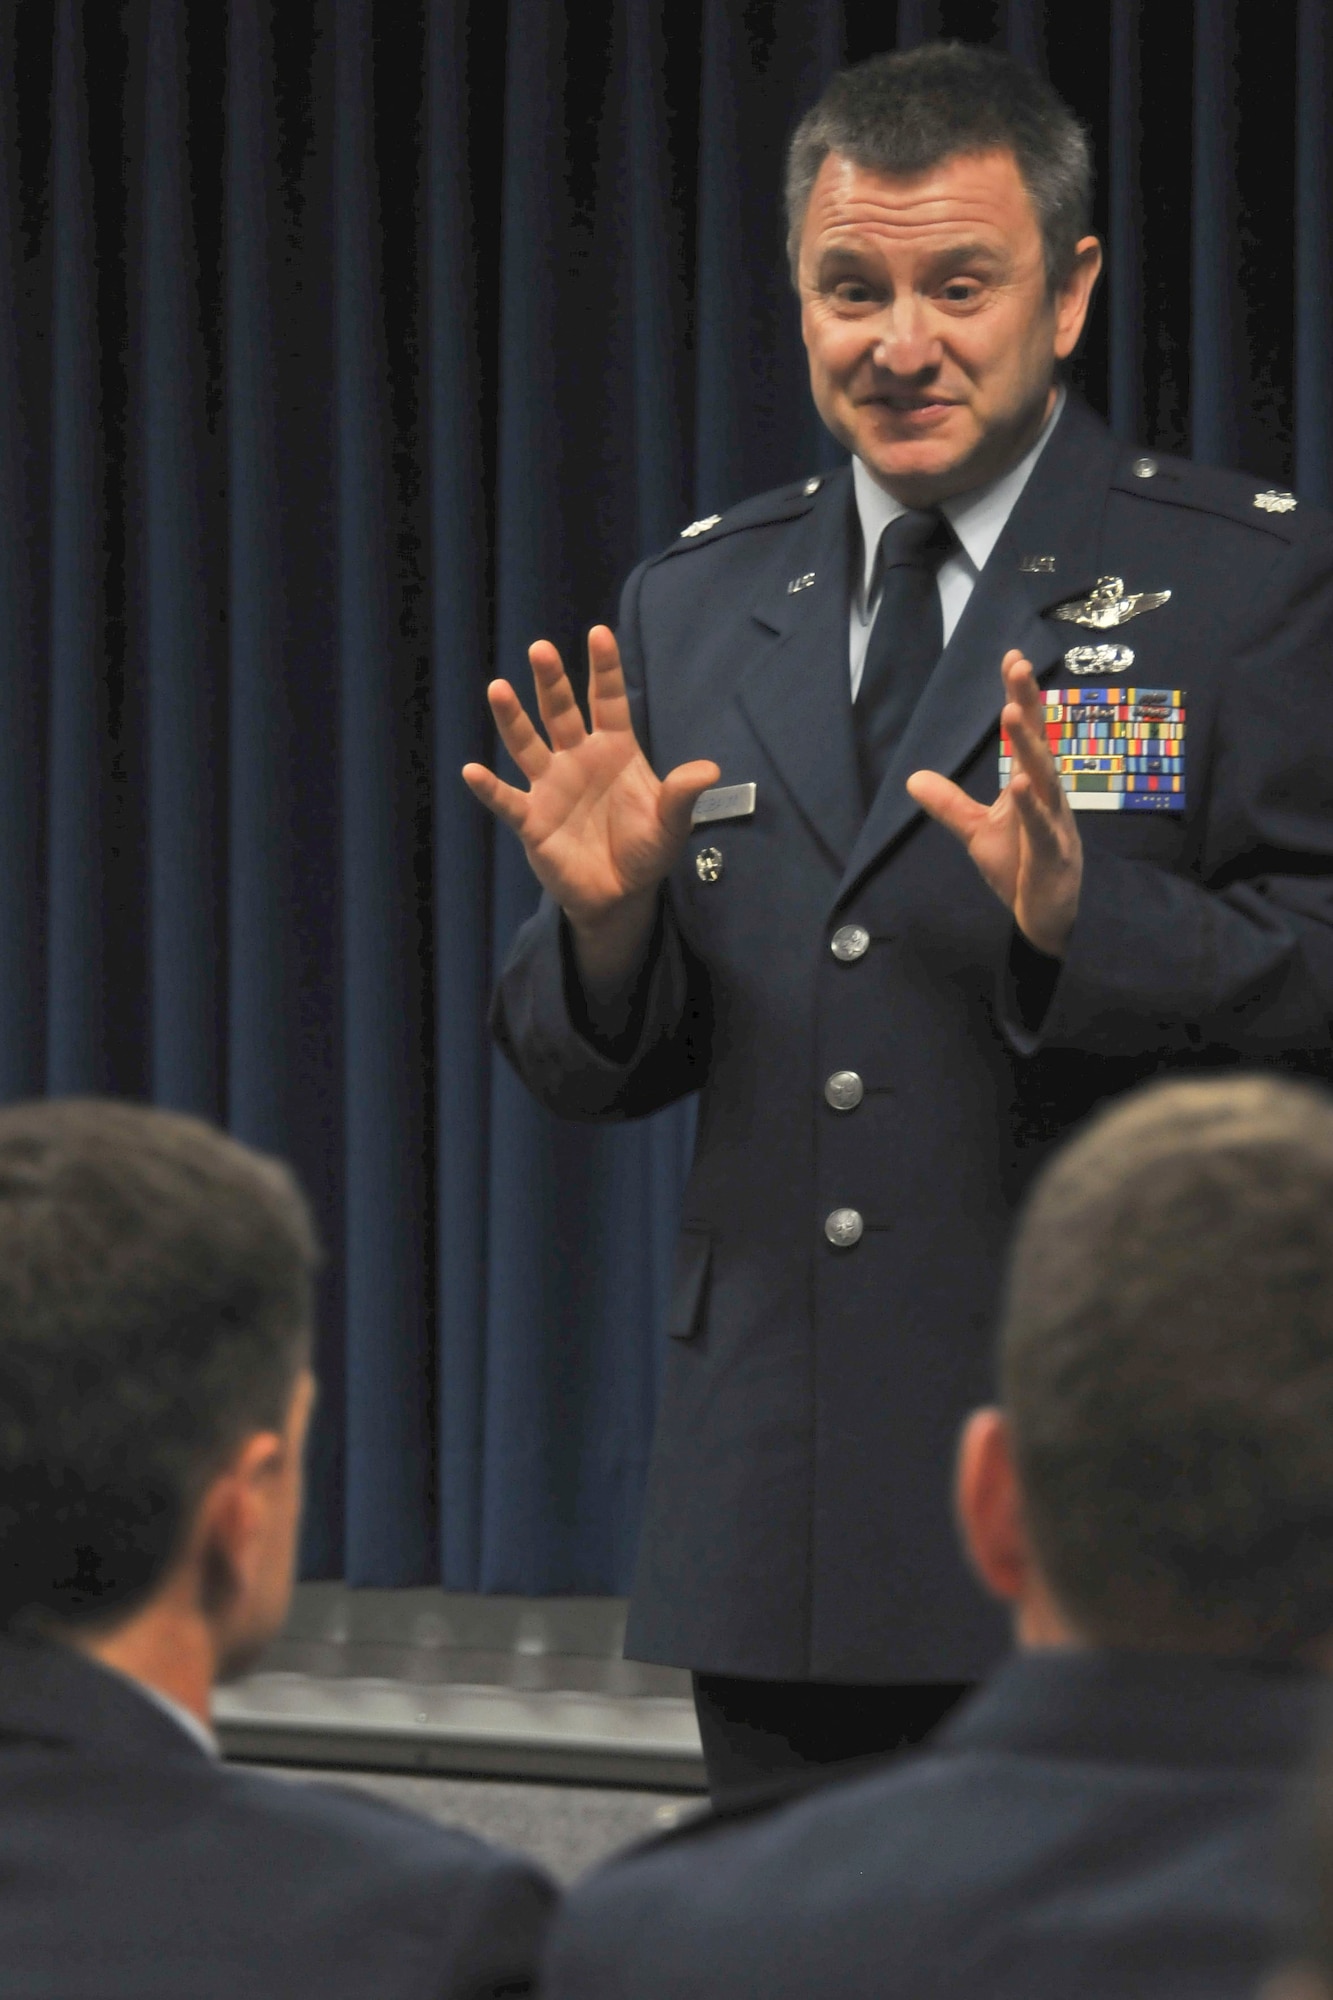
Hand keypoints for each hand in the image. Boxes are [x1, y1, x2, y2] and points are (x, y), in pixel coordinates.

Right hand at [462, 625, 718, 978]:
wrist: (621, 895)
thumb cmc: (647, 851)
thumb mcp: (672, 824)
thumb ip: (682, 795)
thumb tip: (710, 770)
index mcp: (615, 750)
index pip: (608, 701)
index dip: (604, 669)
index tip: (600, 633)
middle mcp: (578, 759)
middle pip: (560, 712)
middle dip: (551, 682)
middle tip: (540, 649)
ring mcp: (551, 787)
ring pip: (527, 745)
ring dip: (512, 719)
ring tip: (498, 688)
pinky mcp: (533, 821)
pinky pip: (507, 801)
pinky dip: (490, 788)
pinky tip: (473, 771)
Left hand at [905, 649, 1082, 956]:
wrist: (1043, 917)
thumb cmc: (1020, 867)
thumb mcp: (977, 832)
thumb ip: (950, 804)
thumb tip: (913, 777)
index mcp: (1032, 786)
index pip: (1027, 735)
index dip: (1022, 698)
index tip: (1012, 659)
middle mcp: (1048, 797)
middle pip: (1039, 744)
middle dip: (1028, 705)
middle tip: (1018, 667)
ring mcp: (1056, 824)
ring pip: (1045, 778)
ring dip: (1029, 746)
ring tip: (1012, 713)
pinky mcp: (1054, 854)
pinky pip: (1043, 827)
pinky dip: (1031, 807)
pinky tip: (1019, 785)